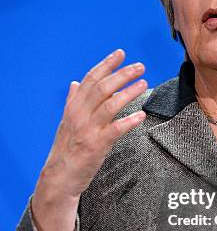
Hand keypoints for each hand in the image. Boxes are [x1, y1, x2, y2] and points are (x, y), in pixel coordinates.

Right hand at [34, 48, 147, 203]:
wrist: (59, 177)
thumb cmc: (66, 149)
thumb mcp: (66, 122)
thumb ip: (72, 101)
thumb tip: (74, 83)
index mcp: (73, 107)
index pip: (90, 79)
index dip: (106, 64)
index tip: (120, 53)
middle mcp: (79, 115)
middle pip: (102, 88)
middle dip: (122, 74)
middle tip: (139, 66)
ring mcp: (87, 130)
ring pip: (110, 105)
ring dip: (128, 92)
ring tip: (143, 84)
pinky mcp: (96, 146)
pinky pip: (115, 130)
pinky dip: (129, 121)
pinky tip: (141, 116)